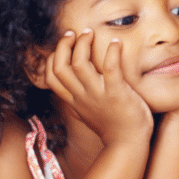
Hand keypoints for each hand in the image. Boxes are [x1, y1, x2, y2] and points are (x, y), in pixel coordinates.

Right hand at [43, 29, 152, 146]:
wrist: (128, 145)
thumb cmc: (112, 128)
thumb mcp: (88, 114)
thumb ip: (79, 102)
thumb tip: (73, 95)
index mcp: (75, 100)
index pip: (51, 77)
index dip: (53, 58)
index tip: (64, 47)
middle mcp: (82, 96)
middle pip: (60, 67)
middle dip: (63, 46)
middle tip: (74, 34)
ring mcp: (98, 94)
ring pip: (78, 64)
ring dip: (83, 44)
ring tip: (90, 33)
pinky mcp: (116, 93)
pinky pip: (109, 68)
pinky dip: (112, 52)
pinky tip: (116, 43)